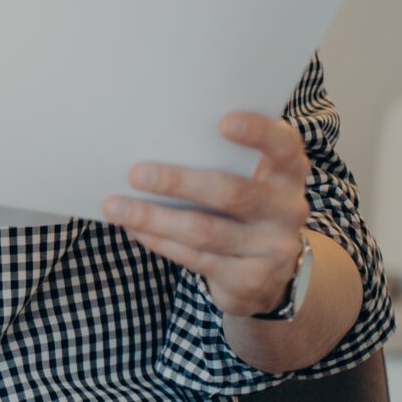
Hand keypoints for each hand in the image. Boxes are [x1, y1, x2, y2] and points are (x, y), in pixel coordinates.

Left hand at [103, 112, 310, 317]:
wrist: (271, 272)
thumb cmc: (243, 204)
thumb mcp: (245, 179)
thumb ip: (217, 157)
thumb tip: (152, 138)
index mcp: (287, 173)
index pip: (283, 146)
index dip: (258, 132)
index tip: (223, 121)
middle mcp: (287, 209)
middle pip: (232, 193)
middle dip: (179, 182)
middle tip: (135, 173)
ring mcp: (272, 248)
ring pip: (204, 230)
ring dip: (153, 217)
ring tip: (115, 206)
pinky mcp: (250, 280)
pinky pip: (194, 257)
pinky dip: (158, 239)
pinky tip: (132, 227)